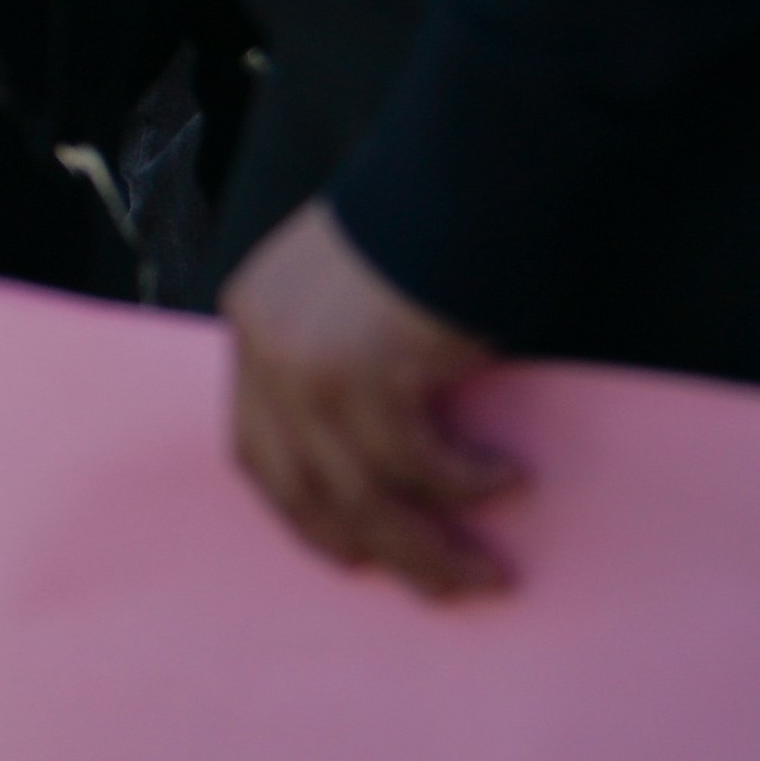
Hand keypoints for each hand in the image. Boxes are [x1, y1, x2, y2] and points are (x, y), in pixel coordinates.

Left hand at [221, 204, 520, 598]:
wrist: (466, 172)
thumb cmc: (431, 237)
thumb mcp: (358, 304)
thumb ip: (348, 369)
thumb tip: (381, 472)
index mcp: (254, 323)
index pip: (257, 449)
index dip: (303, 512)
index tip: (354, 554)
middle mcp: (263, 344)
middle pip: (304, 486)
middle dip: (376, 548)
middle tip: (441, 588)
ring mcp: (305, 358)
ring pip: (360, 491)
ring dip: (429, 545)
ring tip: (488, 573)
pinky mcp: (363, 366)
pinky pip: (414, 459)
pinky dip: (462, 481)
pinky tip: (506, 478)